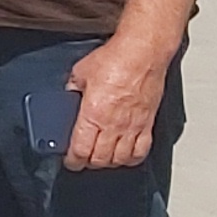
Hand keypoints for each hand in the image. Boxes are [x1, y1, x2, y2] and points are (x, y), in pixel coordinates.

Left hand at [62, 34, 171, 170]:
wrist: (143, 53)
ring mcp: (132, 126)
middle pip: (100, 159)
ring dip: (109, 163)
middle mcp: (114, 125)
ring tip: (102, 158)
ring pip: (120, 159)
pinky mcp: (147, 124)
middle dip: (88, 163)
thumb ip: (73, 87)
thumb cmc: (116, 59)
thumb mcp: (81, 72)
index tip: (70, 161)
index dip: (73, 160)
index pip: (81, 150)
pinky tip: (125, 155)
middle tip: (83, 159)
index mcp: (93, 114)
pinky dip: (132, 158)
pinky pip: (141, 151)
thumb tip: (69, 94)